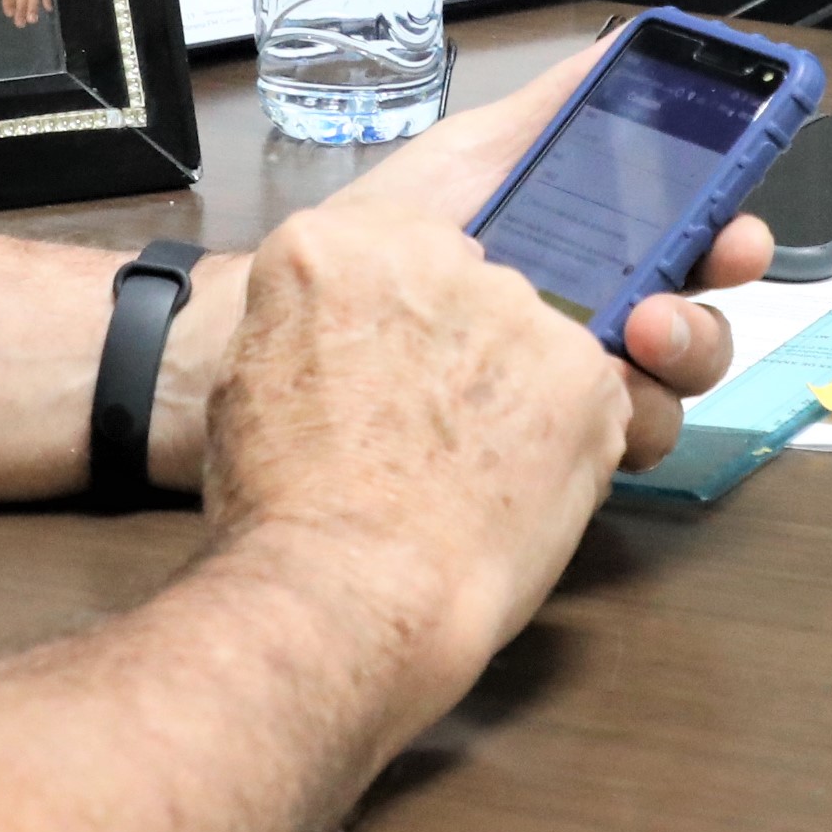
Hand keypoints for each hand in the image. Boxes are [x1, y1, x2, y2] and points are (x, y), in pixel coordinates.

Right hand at [198, 202, 629, 746]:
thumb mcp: (248, 383)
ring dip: (510, 387)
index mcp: (327, 247)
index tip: (384, 365)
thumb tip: (343, 336)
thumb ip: (307, 327)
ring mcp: (513, 305)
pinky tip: (515, 488)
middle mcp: (426, 253)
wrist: (349, 587)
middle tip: (426, 427)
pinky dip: (562, 437)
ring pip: (525, 335)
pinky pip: (583, 391)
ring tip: (470, 470)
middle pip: (459, 282)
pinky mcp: (581, 367)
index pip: (381, 245)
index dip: (389, 315)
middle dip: (454, 342)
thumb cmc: (283, 508)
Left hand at [334, 43, 770, 468]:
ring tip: (637, 334)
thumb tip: (623, 45)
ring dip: (684, 349)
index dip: (726, 230)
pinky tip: (593, 394)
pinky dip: (629, 418)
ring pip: (679, 378)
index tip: (738, 223)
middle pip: (699, 311)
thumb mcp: (466, 161)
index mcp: (585, 250)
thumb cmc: (371, 250)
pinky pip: (632, 439)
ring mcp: (577, 393)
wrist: (304, 342)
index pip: (683, 240)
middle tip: (715, 267)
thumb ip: (550, 110)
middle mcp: (595, 322)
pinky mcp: (555, 450)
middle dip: (718, 291)